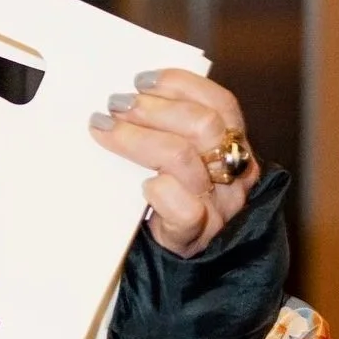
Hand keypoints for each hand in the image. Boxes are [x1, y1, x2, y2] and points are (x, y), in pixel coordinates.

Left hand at [90, 68, 256, 257]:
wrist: (173, 259)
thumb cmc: (168, 199)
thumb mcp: (174, 157)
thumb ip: (166, 129)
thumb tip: (122, 95)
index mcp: (233, 147)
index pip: (221, 103)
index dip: (181, 85)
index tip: (141, 79)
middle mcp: (233, 174)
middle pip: (203, 125)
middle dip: (153, 108)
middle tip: (115, 104)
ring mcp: (218, 206)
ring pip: (183, 158)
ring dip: (137, 138)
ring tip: (105, 129)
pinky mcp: (195, 235)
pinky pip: (182, 206)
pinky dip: (158, 190)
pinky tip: (140, 185)